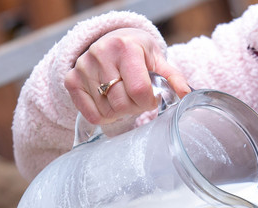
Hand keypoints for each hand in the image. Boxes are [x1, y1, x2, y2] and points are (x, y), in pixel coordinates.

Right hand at [65, 28, 190, 123]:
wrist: (114, 40)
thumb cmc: (139, 54)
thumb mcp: (158, 61)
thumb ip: (173, 78)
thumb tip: (185, 95)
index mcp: (125, 48)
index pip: (139, 91)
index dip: (149, 101)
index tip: (151, 97)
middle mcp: (101, 54)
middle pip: (122, 104)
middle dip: (135, 108)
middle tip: (137, 99)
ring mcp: (83, 67)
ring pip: (107, 111)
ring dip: (120, 112)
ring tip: (124, 98)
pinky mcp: (71, 80)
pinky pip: (91, 114)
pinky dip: (104, 116)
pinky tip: (110, 104)